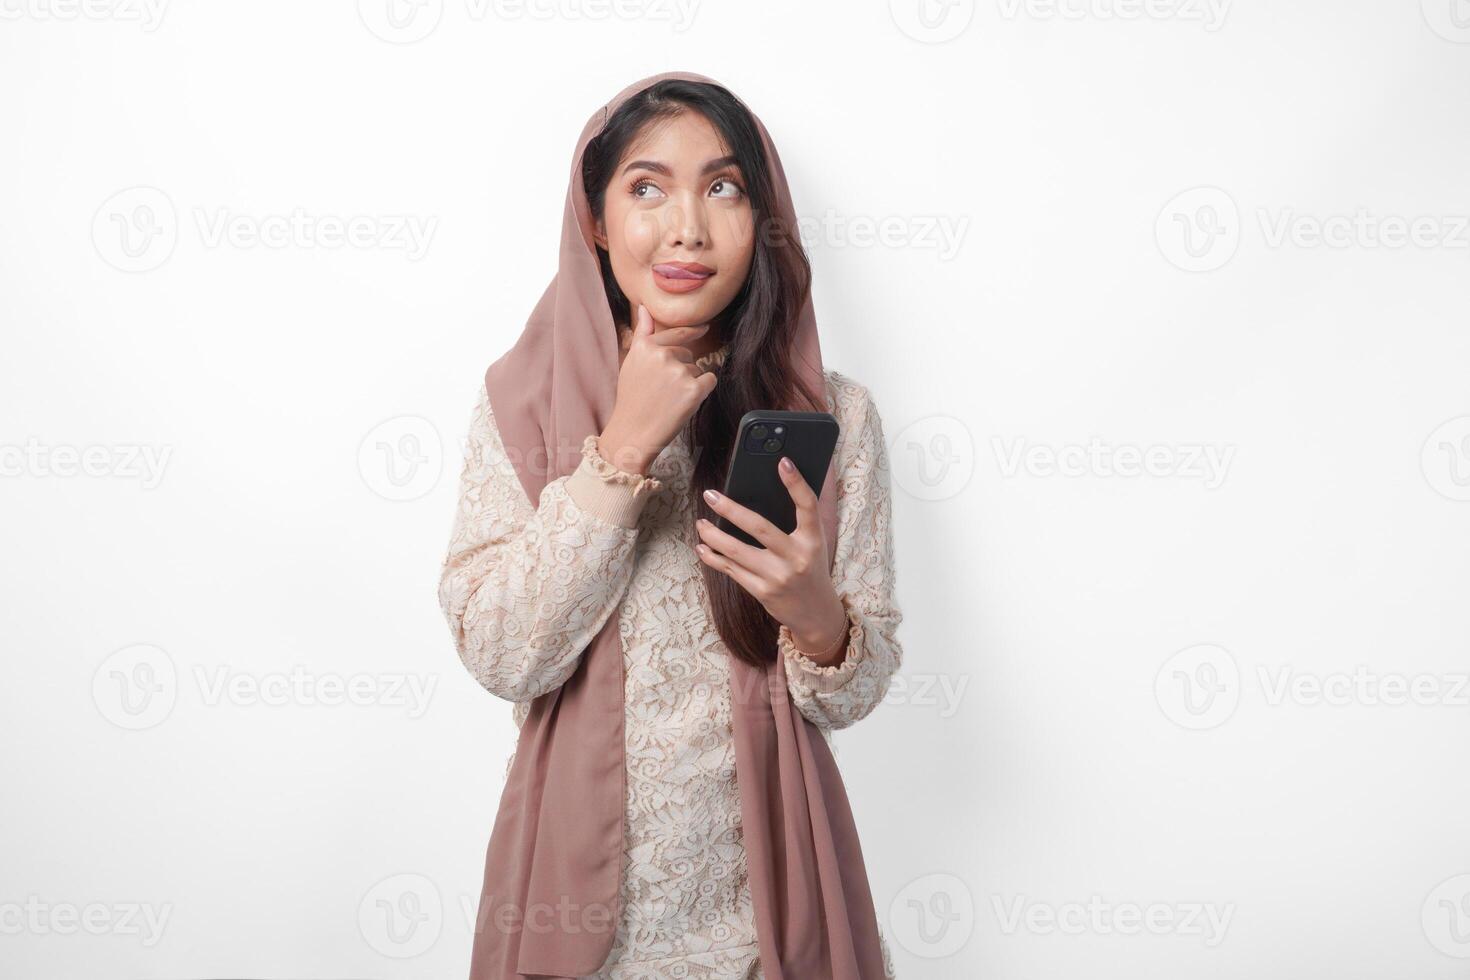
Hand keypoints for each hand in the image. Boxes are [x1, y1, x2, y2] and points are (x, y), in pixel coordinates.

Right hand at [598, 303, 718, 473]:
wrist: (633, 433)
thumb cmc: (632, 400)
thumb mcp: (632, 362)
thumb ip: (643, 333)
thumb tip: (644, 307)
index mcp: (646, 347)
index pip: (677, 334)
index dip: (693, 332)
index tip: (705, 328)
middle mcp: (663, 355)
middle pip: (689, 355)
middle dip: (682, 370)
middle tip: (663, 391)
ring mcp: (679, 372)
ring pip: (698, 370)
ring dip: (690, 384)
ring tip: (669, 400)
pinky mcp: (694, 391)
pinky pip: (710, 381)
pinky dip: (702, 392)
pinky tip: (684, 403)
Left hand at [694, 456, 849, 663]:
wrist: (816, 613)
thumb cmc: (811, 568)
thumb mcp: (814, 543)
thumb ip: (801, 519)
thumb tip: (776, 485)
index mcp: (813, 540)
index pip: (807, 506)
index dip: (796, 483)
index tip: (783, 461)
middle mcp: (796, 557)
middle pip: (759, 527)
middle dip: (731, 510)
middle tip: (710, 495)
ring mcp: (777, 576)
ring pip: (737, 551)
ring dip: (713, 536)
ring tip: (700, 523)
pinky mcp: (762, 591)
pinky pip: (732, 570)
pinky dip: (713, 558)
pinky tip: (702, 547)